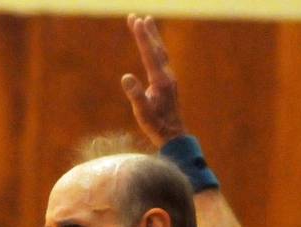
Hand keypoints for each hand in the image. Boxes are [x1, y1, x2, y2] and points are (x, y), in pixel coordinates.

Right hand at [121, 14, 185, 146]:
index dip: (142, 37)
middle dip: (146, 32)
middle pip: (156, 48)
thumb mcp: (143, 113)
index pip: (149, 54)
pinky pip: (161, 59)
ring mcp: (169, 78)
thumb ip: (136, 95)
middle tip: (136, 16)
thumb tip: (126, 77)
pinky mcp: (168, 82)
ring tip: (146, 21)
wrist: (174, 135)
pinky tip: (152, 46)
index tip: (136, 21)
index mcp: (161, 81)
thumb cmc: (157, 126)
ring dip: (152, 36)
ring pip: (160, 52)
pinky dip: (155, 47)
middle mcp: (167, 76)